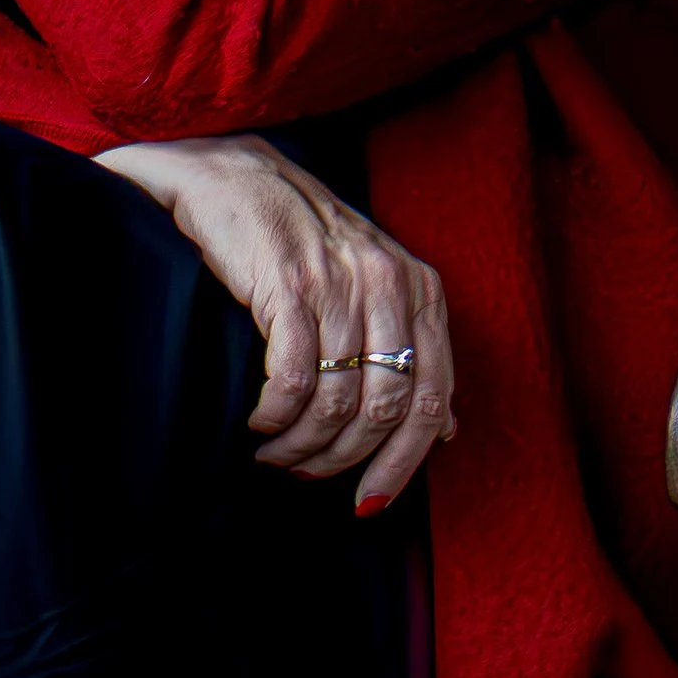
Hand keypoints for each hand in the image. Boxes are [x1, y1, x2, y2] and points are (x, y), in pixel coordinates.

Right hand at [97, 132, 456, 509]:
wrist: (228, 174)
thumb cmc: (298, 237)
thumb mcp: (370, 285)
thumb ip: (411, 349)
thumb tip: (448, 429)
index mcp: (419, 289)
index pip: (434, 398)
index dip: (403, 463)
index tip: (369, 502)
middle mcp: (389, 285)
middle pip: (386, 409)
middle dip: (345, 459)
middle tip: (306, 474)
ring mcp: (340, 284)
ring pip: (337, 402)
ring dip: (301, 445)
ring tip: (274, 452)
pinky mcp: (289, 286)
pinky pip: (291, 380)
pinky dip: (274, 417)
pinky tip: (256, 422)